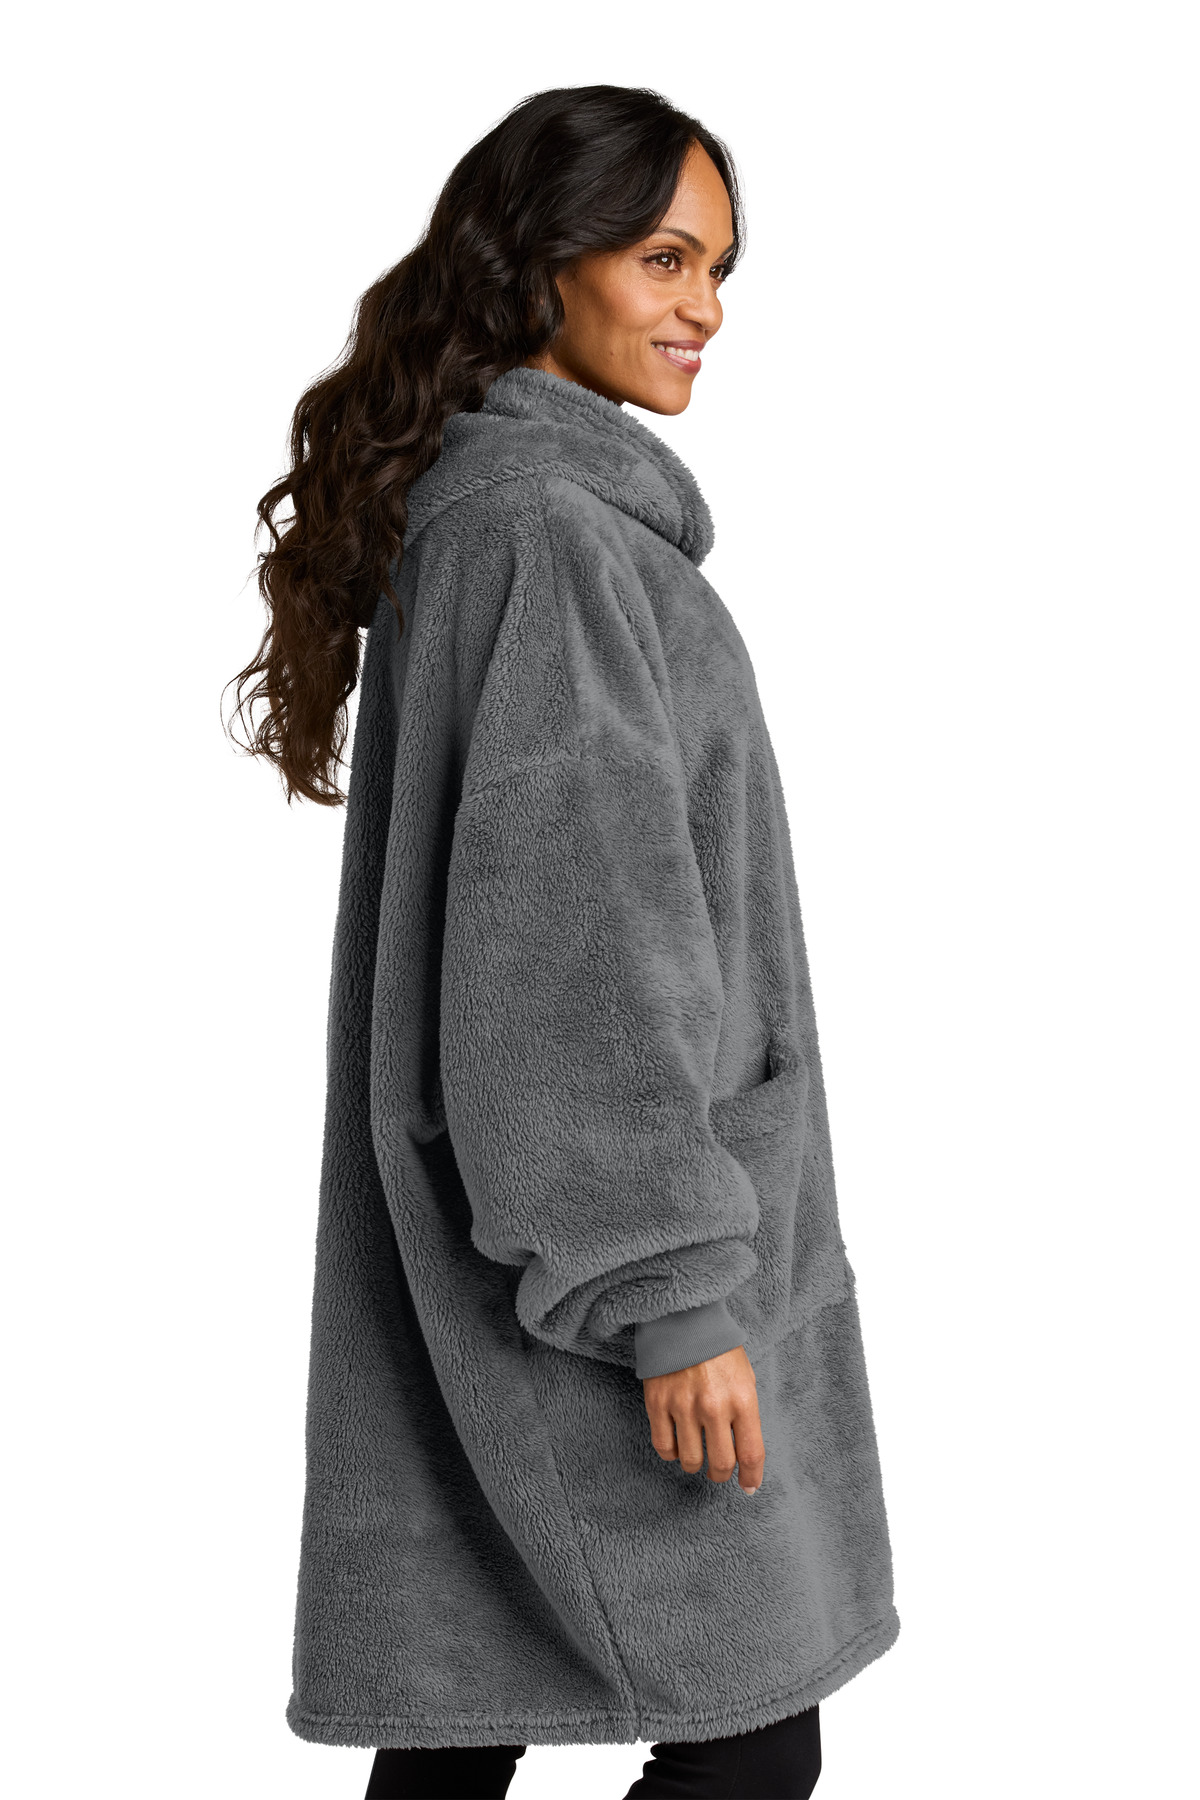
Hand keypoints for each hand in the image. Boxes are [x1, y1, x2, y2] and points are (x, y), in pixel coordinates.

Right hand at [642, 1345, 764, 1492]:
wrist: (684, 1320)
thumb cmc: (719, 1352)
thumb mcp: (745, 1379)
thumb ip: (747, 1417)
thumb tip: (746, 1459)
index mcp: (743, 1399)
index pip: (751, 1453)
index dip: (751, 1477)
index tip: (748, 1486)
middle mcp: (714, 1406)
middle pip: (721, 1464)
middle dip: (721, 1475)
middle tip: (719, 1471)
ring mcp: (683, 1405)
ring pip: (690, 1461)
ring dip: (696, 1466)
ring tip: (697, 1456)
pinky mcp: (657, 1403)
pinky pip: (663, 1447)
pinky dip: (672, 1453)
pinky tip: (677, 1444)